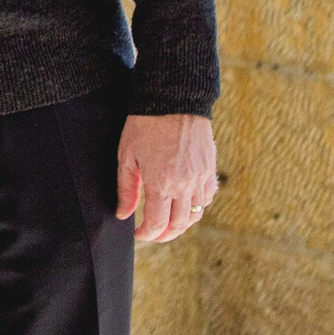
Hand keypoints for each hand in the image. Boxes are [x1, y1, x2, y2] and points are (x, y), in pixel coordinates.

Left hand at [115, 113, 216, 242]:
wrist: (173, 99)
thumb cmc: (145, 124)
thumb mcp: (127, 155)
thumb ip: (126, 188)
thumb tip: (123, 214)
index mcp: (161, 183)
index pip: (157, 224)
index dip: (146, 235)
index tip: (137, 233)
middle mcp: (184, 185)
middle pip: (178, 225)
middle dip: (163, 235)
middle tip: (152, 233)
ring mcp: (200, 178)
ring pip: (195, 215)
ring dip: (181, 224)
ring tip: (168, 222)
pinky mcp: (209, 168)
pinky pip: (207, 198)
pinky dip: (197, 207)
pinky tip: (185, 204)